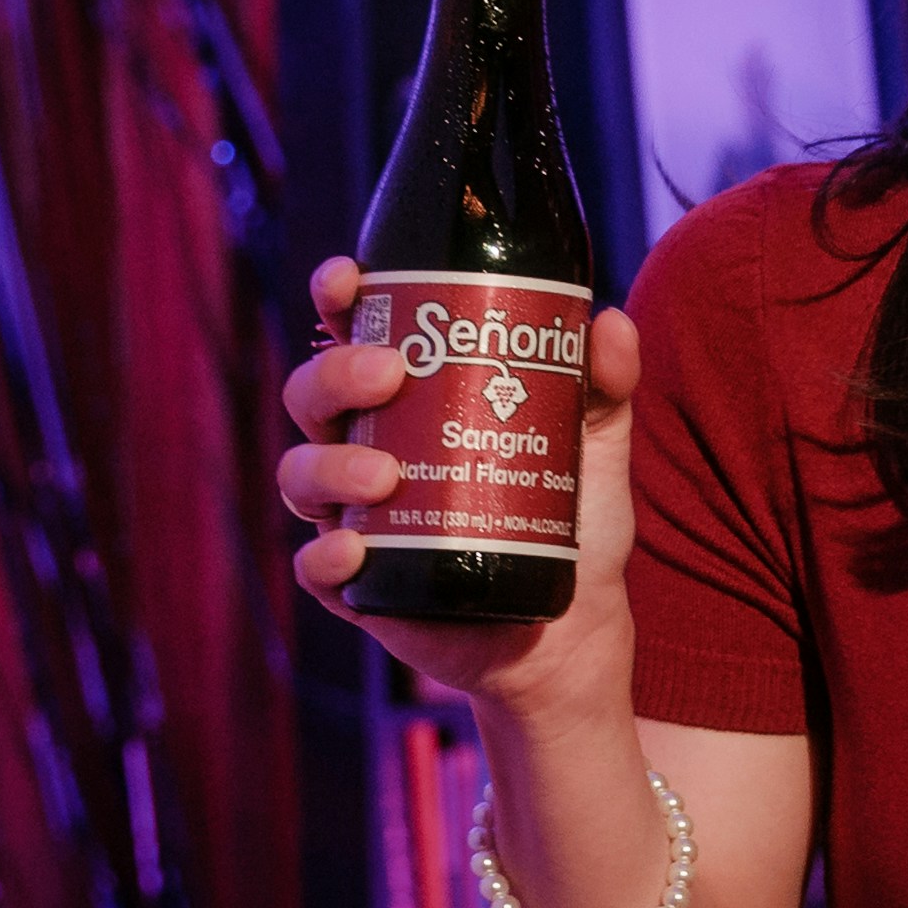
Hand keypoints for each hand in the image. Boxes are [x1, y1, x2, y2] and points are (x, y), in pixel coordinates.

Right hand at [272, 253, 646, 719]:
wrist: (573, 628)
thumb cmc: (568, 521)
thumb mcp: (597, 445)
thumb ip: (605, 383)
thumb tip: (607, 322)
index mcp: (409, 400)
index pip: (352, 333)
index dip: (337, 298)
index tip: (349, 280)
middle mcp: (366, 448)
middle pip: (313, 395)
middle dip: (336, 374)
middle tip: (391, 376)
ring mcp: (354, 516)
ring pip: (301, 474)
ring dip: (332, 466)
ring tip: (388, 477)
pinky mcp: (360, 584)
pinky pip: (314, 567)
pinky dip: (326, 555)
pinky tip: (356, 548)